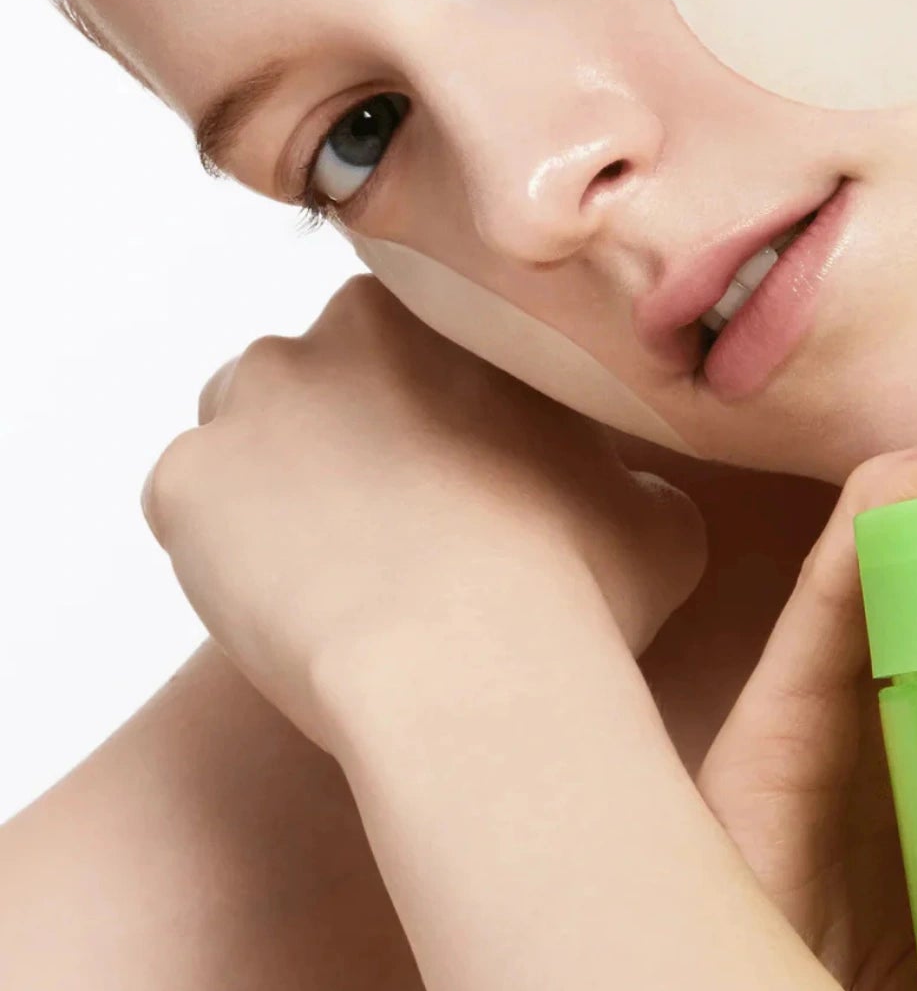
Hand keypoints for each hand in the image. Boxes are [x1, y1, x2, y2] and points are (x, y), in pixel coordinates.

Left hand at [140, 275, 706, 746]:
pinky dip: (226, 544)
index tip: (454, 473)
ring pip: (252, 428)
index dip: (435, 412)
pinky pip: (198, 503)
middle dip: (352, 434)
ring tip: (334, 567)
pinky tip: (286, 599)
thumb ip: (627, 478)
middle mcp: (339, 326)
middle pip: (329, 374)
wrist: (471, 672)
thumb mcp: (657, 516)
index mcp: (450, 318)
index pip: (419, 345)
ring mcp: (248, 398)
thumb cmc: (577, 587)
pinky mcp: (185, 480)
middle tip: (394, 524)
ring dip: (281, 477)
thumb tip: (626, 494)